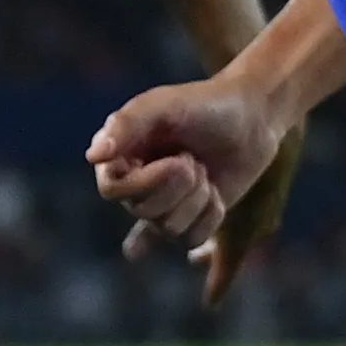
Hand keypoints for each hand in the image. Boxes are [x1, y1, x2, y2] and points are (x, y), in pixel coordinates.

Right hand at [89, 68, 295, 299]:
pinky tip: (214, 193)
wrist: (251, 118)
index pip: (112, 190)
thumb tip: (94, 157)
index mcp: (119, 156)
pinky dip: (211, 216)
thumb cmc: (203, 105)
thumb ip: (127, 124)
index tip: (178, 159)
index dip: (146, 182)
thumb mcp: (163, 105)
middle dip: (181, 185)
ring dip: (198, 199)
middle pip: (144, 211)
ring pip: (170, 229)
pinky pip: (191, 239)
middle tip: (195, 159)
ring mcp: (161, 206)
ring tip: (205, 171)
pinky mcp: (188, 221)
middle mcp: (134, 185)